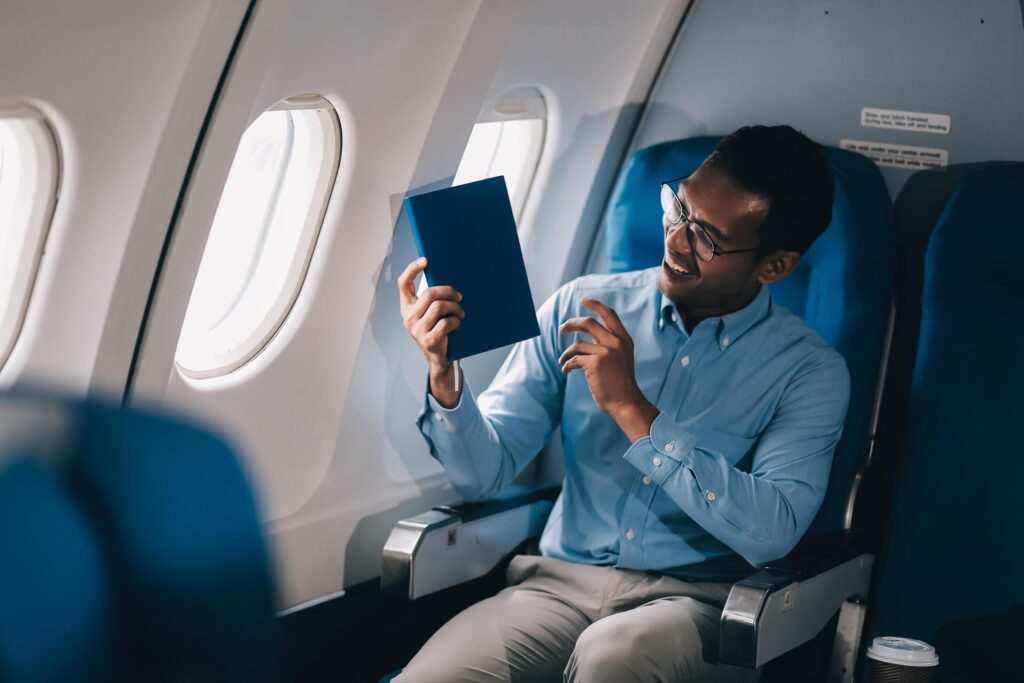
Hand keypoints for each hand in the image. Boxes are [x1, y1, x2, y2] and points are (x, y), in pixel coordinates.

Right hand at [397, 257, 463, 406]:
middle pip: (428, 294)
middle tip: (459, 296)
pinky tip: (458, 324)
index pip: (403, 284)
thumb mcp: (430, 314)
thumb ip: (432, 300)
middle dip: (447, 291)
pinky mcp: (428, 340)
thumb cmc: (438, 330)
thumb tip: (448, 281)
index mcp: (407, 307)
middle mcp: (408, 317)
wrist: (439, 358)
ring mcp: (417, 330)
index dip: (412, 269)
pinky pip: (446, 323)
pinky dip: (456, 321)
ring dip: (455, 307)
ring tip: (461, 312)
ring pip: (439, 307)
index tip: (425, 260)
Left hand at [559, 297, 658, 440]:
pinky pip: (574, 359)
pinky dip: (567, 364)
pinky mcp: (594, 363)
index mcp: (623, 339)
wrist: (625, 401)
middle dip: (572, 323)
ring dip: (566, 353)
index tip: (583, 300)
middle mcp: (615, 342)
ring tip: (563, 360)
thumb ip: (608, 343)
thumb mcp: (621, 358)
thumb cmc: (620, 382)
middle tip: (562, 328)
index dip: (595, 305)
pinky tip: (566, 369)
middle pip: (588, 322)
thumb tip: (586, 334)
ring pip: (577, 344)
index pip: (609, 314)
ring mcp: (605, 352)